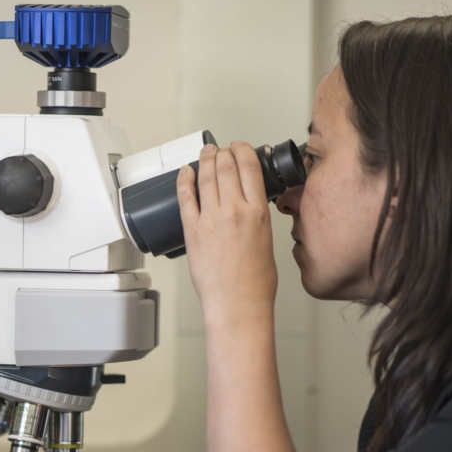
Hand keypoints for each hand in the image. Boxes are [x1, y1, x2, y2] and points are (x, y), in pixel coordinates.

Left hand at [177, 141, 277, 325]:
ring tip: (205, 154)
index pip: (249, 166)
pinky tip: (185, 172)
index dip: (242, 149)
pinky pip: (185, 197)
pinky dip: (184, 180)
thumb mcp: (267, 239)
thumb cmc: (255, 282)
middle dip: (223, 153)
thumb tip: (249, 206)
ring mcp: (211, 219)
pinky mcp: (192, 231)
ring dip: (205, 160)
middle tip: (220, 150)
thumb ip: (257, 217)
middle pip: (226, 166)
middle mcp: (234, 210)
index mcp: (258, 212)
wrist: (237, 304)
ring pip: (206, 176)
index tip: (239, 147)